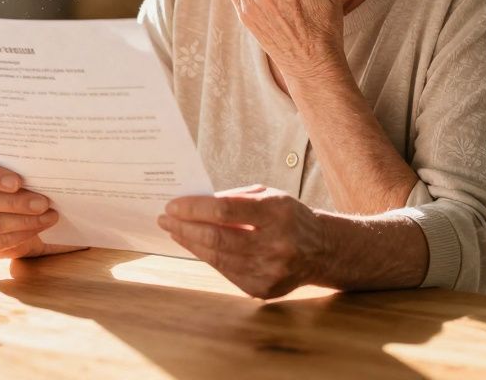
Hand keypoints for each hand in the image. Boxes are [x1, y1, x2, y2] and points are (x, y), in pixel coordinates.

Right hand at [0, 155, 77, 258]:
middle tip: (43, 202)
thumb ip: (24, 170)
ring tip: (48, 217)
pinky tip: (37, 230)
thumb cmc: (15, 189)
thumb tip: (51, 165)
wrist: (14, 218)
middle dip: (16, 202)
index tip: (18, 182)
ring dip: (23, 221)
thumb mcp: (18, 176)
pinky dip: (19, 236)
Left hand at [158, 185, 327, 298]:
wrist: (320, 250)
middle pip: (217, 237)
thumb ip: (233, 198)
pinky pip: (225, 272)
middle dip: (185, 227)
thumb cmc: (287, 216)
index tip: (172, 205)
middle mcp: (276, 244)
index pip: (225, 210)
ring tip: (175, 231)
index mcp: (277, 213)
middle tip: (165, 219)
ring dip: (190, 243)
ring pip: (218, 257)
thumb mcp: (268, 195)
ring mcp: (270, 271)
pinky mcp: (263, 289)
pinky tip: (194, 246)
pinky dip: (206, 257)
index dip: (194, 208)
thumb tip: (193, 203)